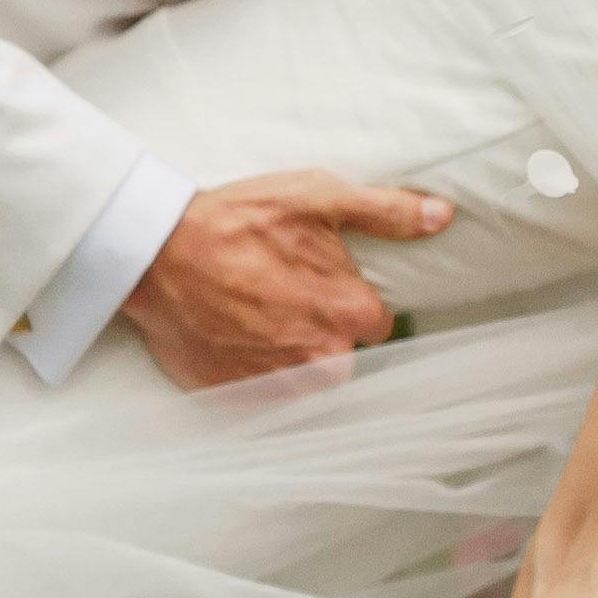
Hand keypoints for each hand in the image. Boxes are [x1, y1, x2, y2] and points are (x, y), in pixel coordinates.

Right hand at [125, 167, 455, 387]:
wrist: (156, 253)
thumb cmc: (237, 221)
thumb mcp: (316, 196)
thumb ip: (386, 211)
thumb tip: (441, 217)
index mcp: (349, 313)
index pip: (377, 322)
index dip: (350, 300)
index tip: (322, 284)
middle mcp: (321, 359)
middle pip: (344, 356)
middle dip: (322, 333)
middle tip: (283, 298)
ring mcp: (279, 385)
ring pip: (307, 381)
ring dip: (291, 357)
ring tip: (258, 319)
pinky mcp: (239, 400)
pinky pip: (267, 398)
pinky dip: (257, 377)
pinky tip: (238, 341)